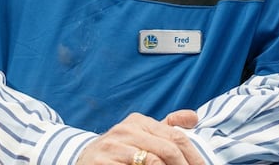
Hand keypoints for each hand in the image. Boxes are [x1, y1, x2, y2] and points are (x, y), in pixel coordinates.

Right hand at [75, 111, 203, 164]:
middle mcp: (125, 130)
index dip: (195, 157)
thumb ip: (166, 126)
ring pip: (153, 162)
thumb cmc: (119, 151)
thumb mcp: (141, 134)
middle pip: (168, 150)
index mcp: (138, 121)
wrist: (84, 160)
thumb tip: (194, 117)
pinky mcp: (103, 163)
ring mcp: (113, 147)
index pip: (177, 137)